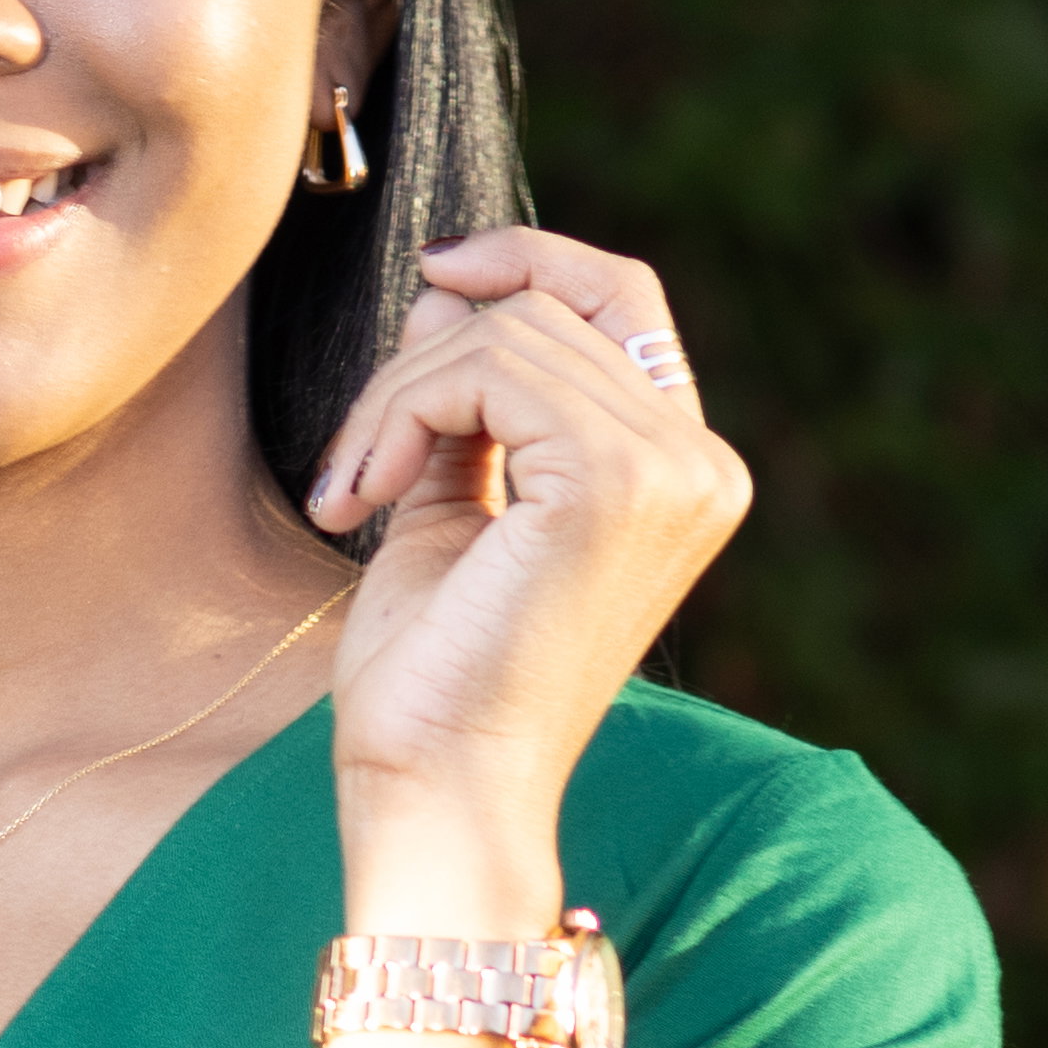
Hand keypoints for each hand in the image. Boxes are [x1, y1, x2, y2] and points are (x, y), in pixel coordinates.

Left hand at [300, 224, 748, 824]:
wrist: (435, 786)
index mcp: (679, 471)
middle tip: (350, 464)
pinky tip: (357, 502)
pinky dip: (398, 417)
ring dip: (393, 402)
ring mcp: (671, 470)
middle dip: (419, 365)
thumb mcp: (451, 506)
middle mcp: (698, 464)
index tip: (435, 277)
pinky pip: (487, 369)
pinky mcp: (615, 482)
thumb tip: (449, 287)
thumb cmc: (435, 676)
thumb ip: (465, 401)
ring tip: (348, 494)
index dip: (530, 262)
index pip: (624, 299)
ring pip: (506, 334)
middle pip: (548, 308)